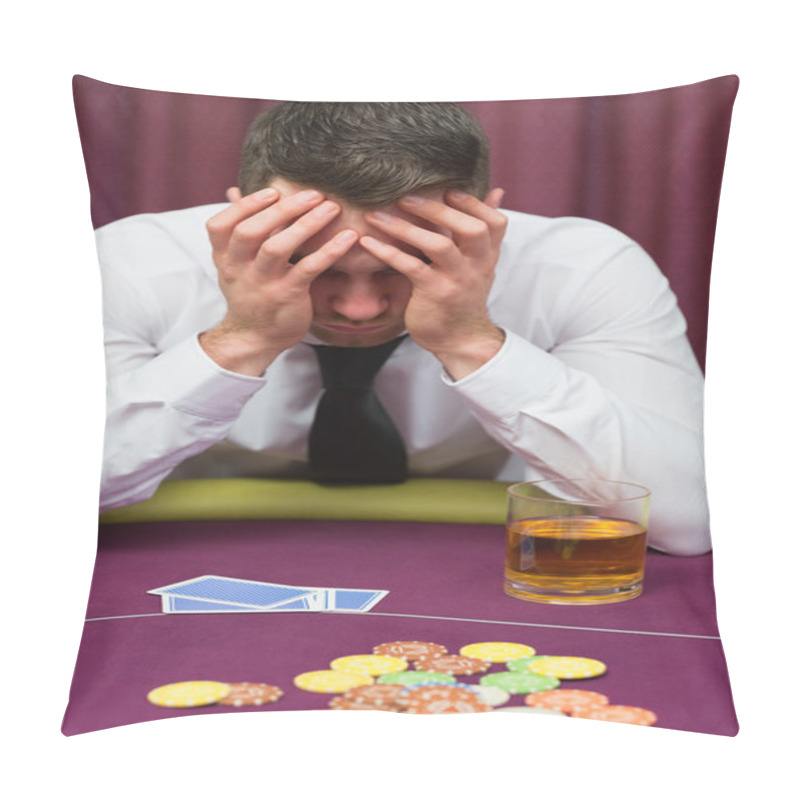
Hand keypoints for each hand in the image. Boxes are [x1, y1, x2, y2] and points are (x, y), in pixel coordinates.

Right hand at [200, 187, 357, 374]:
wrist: (255, 338)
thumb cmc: (251, 293)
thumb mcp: (236, 264)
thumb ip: (238, 230)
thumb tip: (234, 191)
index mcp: (225, 258)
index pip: (219, 225)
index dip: (245, 205)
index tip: (272, 191)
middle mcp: (239, 270)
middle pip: (250, 232)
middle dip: (281, 209)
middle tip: (313, 193)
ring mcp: (262, 284)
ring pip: (277, 248)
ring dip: (306, 224)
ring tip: (331, 207)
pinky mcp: (287, 296)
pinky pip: (308, 268)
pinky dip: (329, 250)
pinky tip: (348, 237)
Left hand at [360, 189, 507, 378]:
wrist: (459, 339)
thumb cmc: (462, 296)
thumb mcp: (479, 263)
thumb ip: (482, 230)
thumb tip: (496, 192)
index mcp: (487, 256)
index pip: (495, 222)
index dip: (474, 203)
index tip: (449, 189)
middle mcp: (477, 266)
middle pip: (471, 229)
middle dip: (438, 210)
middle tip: (405, 196)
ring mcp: (457, 281)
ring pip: (438, 245)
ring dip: (405, 227)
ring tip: (376, 215)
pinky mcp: (434, 294)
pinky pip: (411, 267)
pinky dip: (388, 252)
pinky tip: (368, 242)